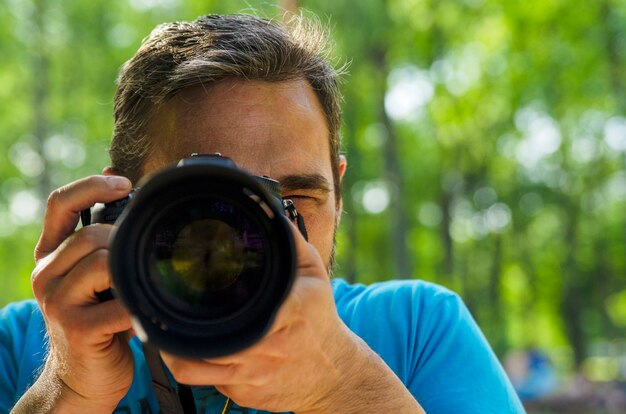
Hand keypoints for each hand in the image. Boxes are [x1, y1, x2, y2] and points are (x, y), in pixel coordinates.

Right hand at [26, 175, 133, 411]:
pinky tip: (143, 315)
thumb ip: (106, 243)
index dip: (91, 186)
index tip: (124, 182)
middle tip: (143, 264)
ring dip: (132, 274)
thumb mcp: (99, 278)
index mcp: (51, 255)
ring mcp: (57, 301)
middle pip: (91, 234)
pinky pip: (118, 303)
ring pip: (102, 262)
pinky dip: (139, 306)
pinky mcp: (75, 328)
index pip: (60, 204)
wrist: (84, 377)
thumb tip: (128, 192)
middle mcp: (46, 273)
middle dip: (125, 243)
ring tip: (140, 291)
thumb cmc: (100, 320)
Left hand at [162, 221, 423, 412]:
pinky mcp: (245, 395)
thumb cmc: (319, 315)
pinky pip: (206, 382)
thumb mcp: (313, 271)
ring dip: (174, 350)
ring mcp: (255, 375)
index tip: (186, 290)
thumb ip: (288, 238)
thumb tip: (263, 204)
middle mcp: (271, 346)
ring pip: (195, 368)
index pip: (247, 308)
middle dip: (178, 326)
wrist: (333, 373)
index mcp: (291, 311)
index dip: (209, 305)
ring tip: (165, 329)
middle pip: (208, 340)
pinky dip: (193, 365)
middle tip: (159, 307)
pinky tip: (193, 348)